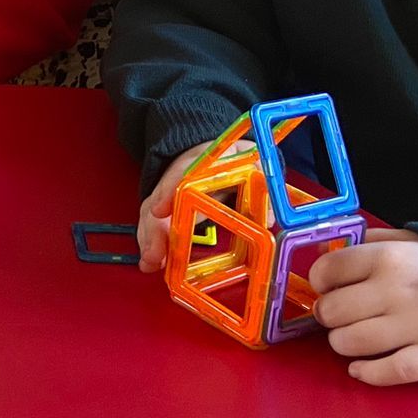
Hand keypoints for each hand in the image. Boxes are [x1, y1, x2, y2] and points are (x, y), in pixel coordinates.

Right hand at [136, 138, 253, 271]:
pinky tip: (149, 263)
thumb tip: (269, 218)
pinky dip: (151, 244)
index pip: (181, 172)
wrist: (214, 154)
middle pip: (160, 200)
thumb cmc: (234, 159)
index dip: (168, 191)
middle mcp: (178, 176)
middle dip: (154, 227)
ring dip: (150, 240)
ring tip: (150, 264)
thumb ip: (263, 186)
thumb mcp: (253, 162)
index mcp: (200, 160)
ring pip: (152, 214)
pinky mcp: (167, 210)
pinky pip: (154, 225)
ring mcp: (169, 193)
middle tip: (153, 254)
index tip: (160, 211)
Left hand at [310, 228, 417, 385]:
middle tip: (341, 314)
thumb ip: (364, 242)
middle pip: (331, 311)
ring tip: (354, 337)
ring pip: (350, 343)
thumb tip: (320, 254)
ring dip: (343, 344)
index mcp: (389, 257)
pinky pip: (388, 372)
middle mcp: (398, 291)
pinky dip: (367, 373)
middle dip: (329, 315)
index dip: (320, 281)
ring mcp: (417, 326)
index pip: (328, 271)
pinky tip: (361, 367)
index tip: (327, 286)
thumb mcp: (406, 241)